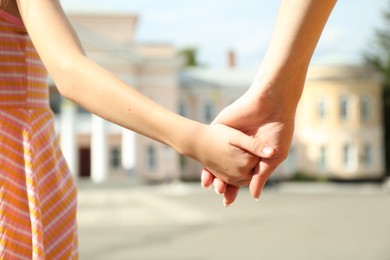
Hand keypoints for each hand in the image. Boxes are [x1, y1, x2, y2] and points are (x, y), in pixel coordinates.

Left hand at [201, 88, 294, 204]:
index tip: (228, 201)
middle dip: (223, 184)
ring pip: (217, 160)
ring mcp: (229, 139)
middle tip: (221, 195)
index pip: (240, 176)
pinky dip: (207, 158)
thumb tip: (254, 195)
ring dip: (214, 174)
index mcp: (253, 156)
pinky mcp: (220, 128)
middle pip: (227, 171)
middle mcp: (240, 149)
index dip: (235, 188)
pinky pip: (211, 146)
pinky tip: (205, 170)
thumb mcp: (273, 157)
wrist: (272, 103)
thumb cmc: (278, 129)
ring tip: (211, 186)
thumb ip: (261, 175)